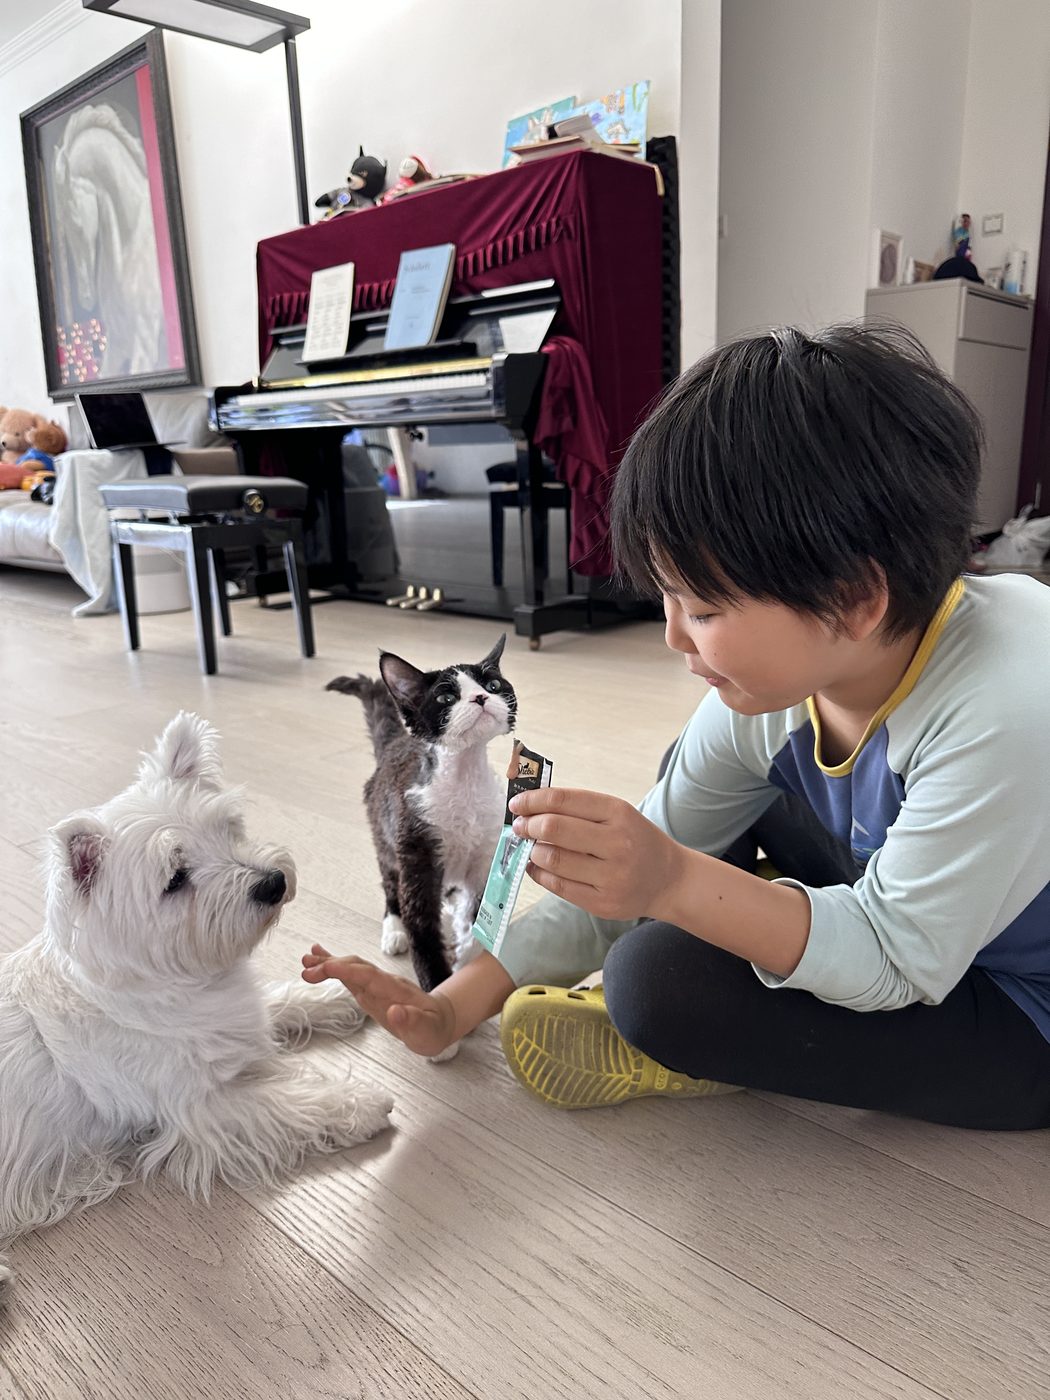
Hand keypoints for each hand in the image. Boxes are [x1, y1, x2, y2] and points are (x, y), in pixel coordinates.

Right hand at [301, 944, 456, 1056]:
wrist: (440, 1022)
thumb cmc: (433, 1028)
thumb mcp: (427, 1031)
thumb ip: (413, 1021)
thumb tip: (395, 1012)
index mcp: (394, 990)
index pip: (367, 975)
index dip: (346, 970)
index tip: (326, 968)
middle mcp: (383, 982)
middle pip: (355, 967)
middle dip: (332, 966)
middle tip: (306, 970)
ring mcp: (376, 985)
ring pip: (351, 968)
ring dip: (329, 963)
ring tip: (306, 960)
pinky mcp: (370, 991)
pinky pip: (351, 975)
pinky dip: (334, 967)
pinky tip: (318, 960)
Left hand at [508, 787, 685, 921]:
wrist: (669, 879)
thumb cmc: (636, 841)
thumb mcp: (618, 814)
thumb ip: (579, 809)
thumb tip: (531, 809)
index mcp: (619, 813)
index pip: (563, 800)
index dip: (532, 801)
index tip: (517, 804)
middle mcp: (617, 843)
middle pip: (554, 829)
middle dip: (528, 825)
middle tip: (520, 826)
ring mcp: (611, 876)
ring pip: (553, 859)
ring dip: (532, 851)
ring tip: (532, 847)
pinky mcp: (602, 902)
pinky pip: (558, 886)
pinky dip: (539, 873)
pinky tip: (537, 866)